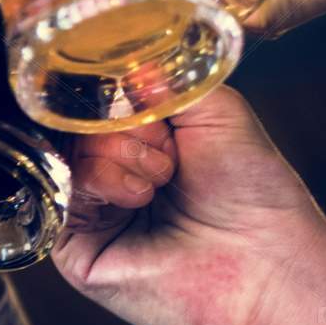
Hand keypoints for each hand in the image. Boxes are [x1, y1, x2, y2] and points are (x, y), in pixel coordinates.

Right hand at [51, 86, 325, 324]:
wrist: (269, 264)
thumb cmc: (255, 195)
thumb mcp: (217, 111)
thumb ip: (166, 78)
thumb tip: (116, 60)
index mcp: (140, 147)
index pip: (97, 102)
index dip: (115, 93)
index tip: (149, 102)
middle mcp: (109, 179)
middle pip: (74, 125)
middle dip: (120, 128)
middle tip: (167, 157)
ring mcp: (88, 214)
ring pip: (64, 154)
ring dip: (116, 156)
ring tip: (159, 183)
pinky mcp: (73, 249)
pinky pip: (56, 194)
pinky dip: (97, 182)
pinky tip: (136, 199)